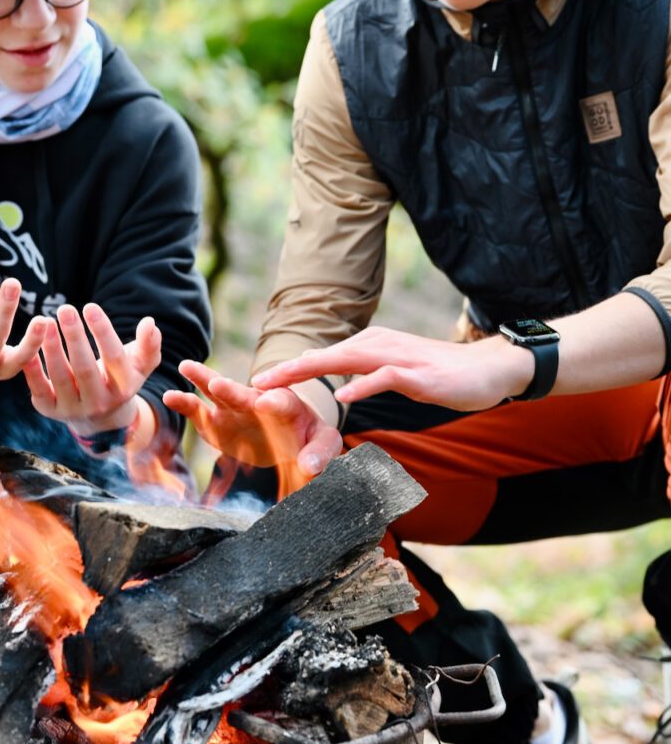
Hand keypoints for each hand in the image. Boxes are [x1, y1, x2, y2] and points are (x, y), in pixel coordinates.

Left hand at [23, 302, 160, 438]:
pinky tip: (28, 348)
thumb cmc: (120, 379)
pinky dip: (32, 370)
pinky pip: (39, 390)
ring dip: (52, 348)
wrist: (100, 418)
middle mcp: (99, 402)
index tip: (91, 307)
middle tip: (65, 309)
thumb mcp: (140, 366)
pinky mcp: (51, 411)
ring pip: (61, 378)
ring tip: (45, 322)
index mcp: (123, 388)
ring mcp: (74, 408)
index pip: (114, 358)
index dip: (103, 332)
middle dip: (75, 337)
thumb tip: (150, 322)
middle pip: (86, 368)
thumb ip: (149, 345)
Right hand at [163, 361, 342, 476]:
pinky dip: (184, 403)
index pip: (281, 402)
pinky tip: (169, 396)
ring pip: (217, 392)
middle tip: (219, 383)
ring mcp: (233, 409)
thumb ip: (320, 452)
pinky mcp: (215, 421)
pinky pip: (198, 411)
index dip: (274, 402)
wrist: (287, 441)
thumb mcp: (322, 442)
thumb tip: (309, 467)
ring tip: (186, 366)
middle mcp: (257, 401)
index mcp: (287, 405)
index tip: (265, 402)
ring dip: (203, 379)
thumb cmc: (308, 439)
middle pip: (244, 393)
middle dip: (232, 390)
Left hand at [251, 326, 528, 410]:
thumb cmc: (439, 374)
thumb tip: (341, 387)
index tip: (259, 385)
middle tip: (255, 384)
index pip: (322, 358)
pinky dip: (362, 386)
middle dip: (288, 370)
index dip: (290, 371)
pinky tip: (341, 397)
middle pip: (324, 357)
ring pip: (346, 361)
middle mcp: (378, 345)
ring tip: (282, 382)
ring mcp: (398, 357)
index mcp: (370, 346)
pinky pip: (384, 377)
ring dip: (312, 372)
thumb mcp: (395, 373)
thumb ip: (367, 375)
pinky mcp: (417, 373)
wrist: (487, 369)